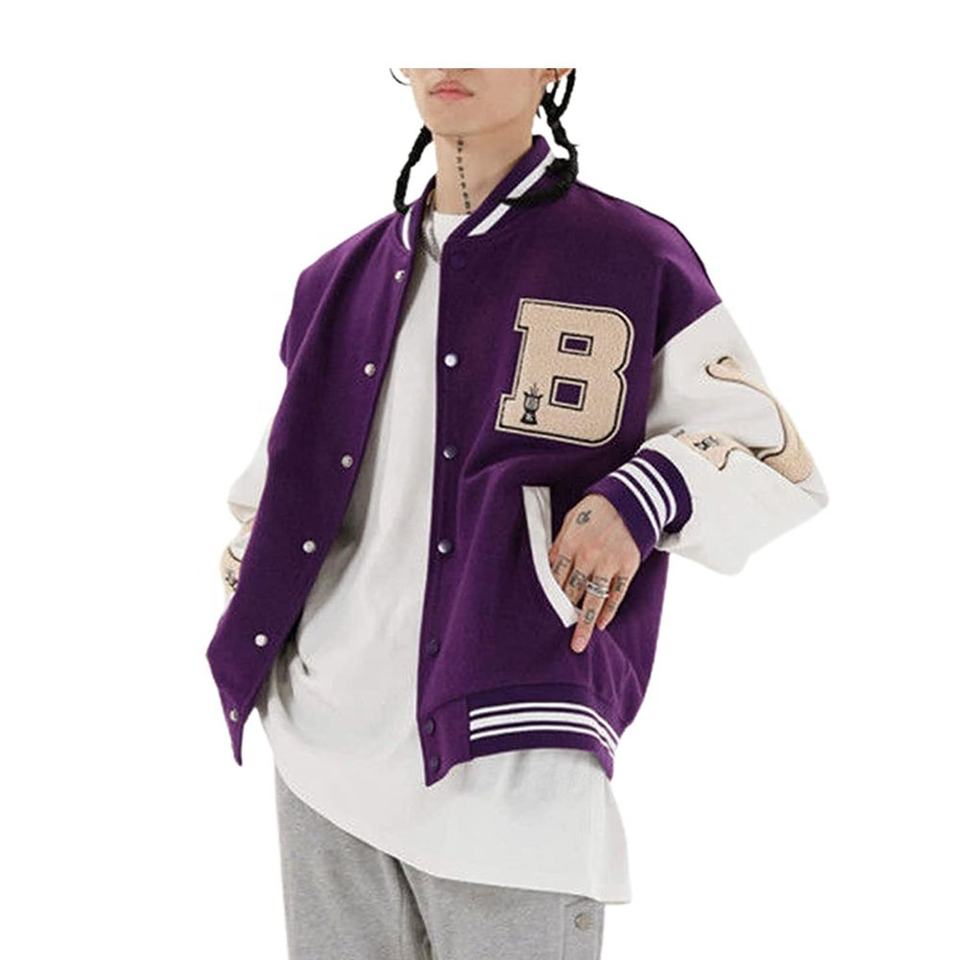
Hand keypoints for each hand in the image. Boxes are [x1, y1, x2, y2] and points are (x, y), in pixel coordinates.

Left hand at [547, 493, 639, 653]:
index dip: (548, 596)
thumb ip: (560, 544)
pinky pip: (616, 594)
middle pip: (571, 592)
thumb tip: (549, 568)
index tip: (541, 613)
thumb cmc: (594, 510)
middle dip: (562, 613)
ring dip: (585, 623)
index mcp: (569, 543)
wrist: (630, 499)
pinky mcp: (627, 566)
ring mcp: (608, 563)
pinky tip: (602, 624)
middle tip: (554, 635)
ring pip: (593, 599)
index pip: (554, 577)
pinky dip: (609, 611)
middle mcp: (587, 556)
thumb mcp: (570, 521)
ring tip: (578, 643)